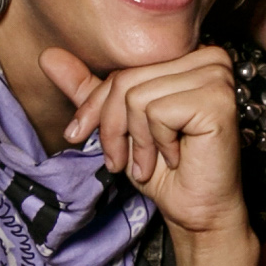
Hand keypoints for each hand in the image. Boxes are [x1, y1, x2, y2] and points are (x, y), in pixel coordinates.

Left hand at [41, 40, 246, 244]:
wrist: (196, 211)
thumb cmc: (164, 169)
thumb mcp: (119, 126)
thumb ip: (90, 90)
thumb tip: (47, 56)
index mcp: (188, 54)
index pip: (123, 68)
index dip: (96, 106)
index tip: (78, 135)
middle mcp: (208, 56)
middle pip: (127, 81)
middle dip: (113, 129)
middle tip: (121, 161)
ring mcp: (216, 75)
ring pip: (137, 97)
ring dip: (136, 142)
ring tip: (151, 162)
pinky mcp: (218, 99)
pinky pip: (158, 112)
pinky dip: (157, 143)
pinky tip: (175, 158)